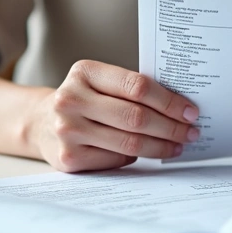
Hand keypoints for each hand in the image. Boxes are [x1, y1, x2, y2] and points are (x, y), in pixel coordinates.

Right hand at [35, 60, 199, 171]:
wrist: (41, 123)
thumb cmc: (84, 100)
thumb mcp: (100, 82)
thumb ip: (131, 89)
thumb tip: (181, 108)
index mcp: (84, 72)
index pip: (137, 86)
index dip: (169, 101)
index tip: (190, 111)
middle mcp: (71, 99)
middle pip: (136, 117)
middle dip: (170, 127)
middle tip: (190, 132)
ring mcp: (67, 130)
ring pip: (129, 143)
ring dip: (161, 146)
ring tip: (178, 145)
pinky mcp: (69, 158)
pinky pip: (116, 160)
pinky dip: (137, 158)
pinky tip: (148, 153)